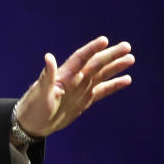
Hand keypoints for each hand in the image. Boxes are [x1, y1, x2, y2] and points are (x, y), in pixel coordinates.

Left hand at [14, 36, 133, 138]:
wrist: (33, 124)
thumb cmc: (33, 107)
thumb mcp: (40, 93)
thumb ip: (47, 76)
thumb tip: (48, 57)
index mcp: (64, 75)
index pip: (81, 58)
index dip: (92, 49)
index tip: (105, 40)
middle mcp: (75, 79)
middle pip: (96, 64)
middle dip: (111, 55)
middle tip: (127, 46)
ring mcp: (81, 89)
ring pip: (102, 75)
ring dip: (115, 67)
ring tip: (131, 58)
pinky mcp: (84, 101)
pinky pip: (102, 91)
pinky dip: (114, 85)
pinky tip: (127, 79)